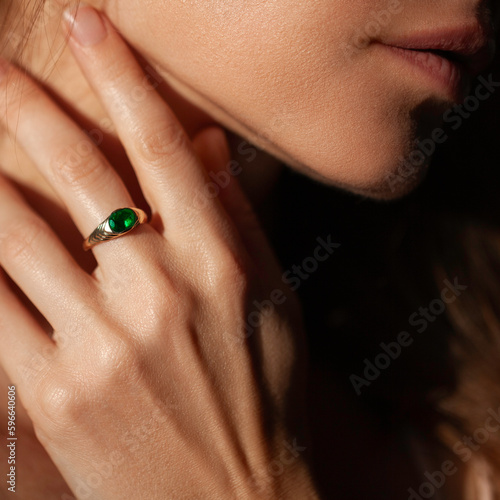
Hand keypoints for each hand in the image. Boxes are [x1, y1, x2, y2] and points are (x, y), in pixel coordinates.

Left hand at [0, 5, 317, 498]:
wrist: (238, 499)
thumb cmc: (265, 394)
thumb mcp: (276, 303)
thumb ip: (240, 220)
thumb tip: (206, 149)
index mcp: (220, 267)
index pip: (163, 148)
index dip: (122, 78)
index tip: (91, 25)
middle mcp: (160, 294)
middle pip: (80, 175)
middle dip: (31, 105)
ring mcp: (103, 344)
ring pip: (16, 234)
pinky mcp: (57, 394)